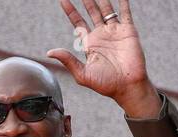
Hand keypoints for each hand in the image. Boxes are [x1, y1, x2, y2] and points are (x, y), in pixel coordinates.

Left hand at [46, 0, 157, 114]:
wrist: (126, 86)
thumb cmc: (105, 84)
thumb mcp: (82, 74)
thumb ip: (68, 60)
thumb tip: (49, 52)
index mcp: (89, 44)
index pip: (78, 22)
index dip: (71, 11)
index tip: (63, 1)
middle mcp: (101, 35)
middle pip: (92, 12)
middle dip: (86, 1)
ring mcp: (114, 31)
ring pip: (106, 9)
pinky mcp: (128, 31)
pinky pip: (125, 12)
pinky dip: (122, 2)